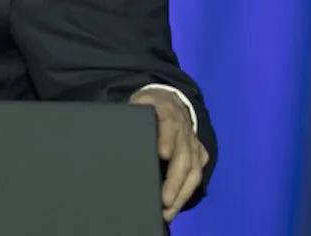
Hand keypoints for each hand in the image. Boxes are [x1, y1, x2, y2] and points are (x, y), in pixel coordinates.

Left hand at [129, 88, 208, 221]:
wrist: (168, 99)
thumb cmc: (145, 107)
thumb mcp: (135, 104)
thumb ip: (128, 116)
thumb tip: (111, 134)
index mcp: (164, 110)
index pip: (168, 122)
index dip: (167, 138)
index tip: (163, 154)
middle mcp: (183, 126)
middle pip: (183, 155)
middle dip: (174, 180)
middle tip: (164, 201)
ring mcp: (192, 141)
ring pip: (193, 168)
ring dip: (181, 192)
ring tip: (168, 210)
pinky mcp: (198, 152)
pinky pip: (197, 173)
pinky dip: (187, 191)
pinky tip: (175, 205)